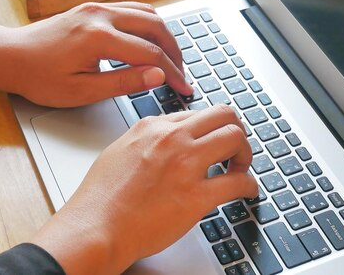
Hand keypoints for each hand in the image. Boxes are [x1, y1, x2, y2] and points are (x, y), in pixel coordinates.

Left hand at [0, 1, 191, 106]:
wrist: (10, 56)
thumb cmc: (39, 77)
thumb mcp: (82, 91)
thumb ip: (124, 83)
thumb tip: (158, 76)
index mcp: (99, 38)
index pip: (151, 55)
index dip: (173, 74)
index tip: (184, 88)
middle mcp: (102, 15)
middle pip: (156, 27)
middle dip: (175, 52)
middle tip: (181, 73)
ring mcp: (98, 7)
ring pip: (147, 13)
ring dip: (164, 36)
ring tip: (170, 59)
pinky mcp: (94, 7)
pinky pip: (133, 9)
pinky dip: (149, 25)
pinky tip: (151, 42)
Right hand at [30, 105, 257, 274]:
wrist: (94, 228)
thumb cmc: (100, 198)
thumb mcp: (119, 151)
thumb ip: (146, 140)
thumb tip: (165, 139)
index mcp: (153, 127)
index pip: (196, 114)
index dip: (211, 128)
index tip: (215, 139)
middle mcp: (172, 139)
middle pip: (223, 115)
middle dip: (236, 130)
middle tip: (235, 149)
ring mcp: (185, 165)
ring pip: (235, 138)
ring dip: (245, 153)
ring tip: (241, 168)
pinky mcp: (196, 196)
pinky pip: (237, 182)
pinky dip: (249, 185)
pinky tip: (247, 191)